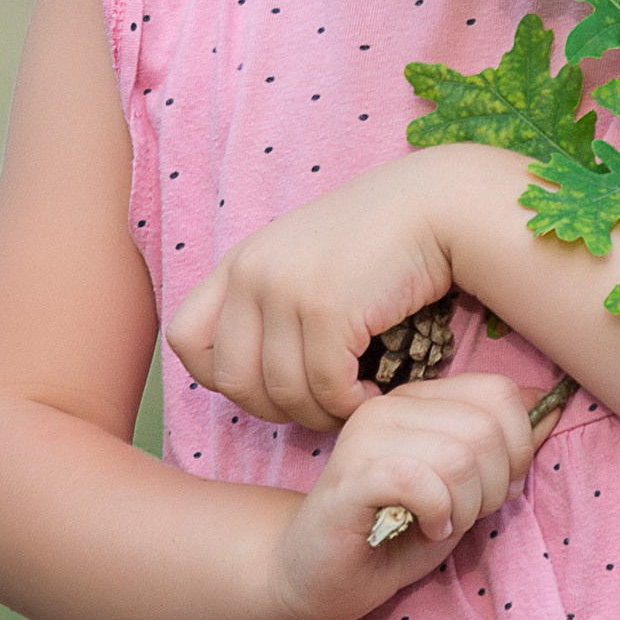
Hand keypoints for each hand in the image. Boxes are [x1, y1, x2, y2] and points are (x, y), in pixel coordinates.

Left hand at [167, 152, 482, 429]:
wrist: (435, 207)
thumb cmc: (378, 241)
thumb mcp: (302, 261)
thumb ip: (268, 304)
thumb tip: (248, 377)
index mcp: (239, 263)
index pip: (184, 339)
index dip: (219, 375)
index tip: (268, 379)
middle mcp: (251, 273)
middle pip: (232, 381)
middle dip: (277, 409)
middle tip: (319, 405)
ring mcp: (285, 289)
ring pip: (283, 393)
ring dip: (322, 412)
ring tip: (352, 400)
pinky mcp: (326, 308)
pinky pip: (326, 388)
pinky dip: (351, 405)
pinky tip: (374, 393)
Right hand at [266, 374, 546, 619]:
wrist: (314, 576)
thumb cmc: (391, 536)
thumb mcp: (463, 491)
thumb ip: (502, 451)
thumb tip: (552, 407)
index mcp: (421, 401)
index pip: (500, 393)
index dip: (518, 447)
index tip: (496, 488)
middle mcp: (392, 406)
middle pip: (487, 426)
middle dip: (495, 484)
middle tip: (466, 514)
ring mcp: (368, 435)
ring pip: (460, 455)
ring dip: (466, 505)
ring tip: (442, 524)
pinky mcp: (353, 475)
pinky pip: (423, 480)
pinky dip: (439, 513)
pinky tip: (427, 529)